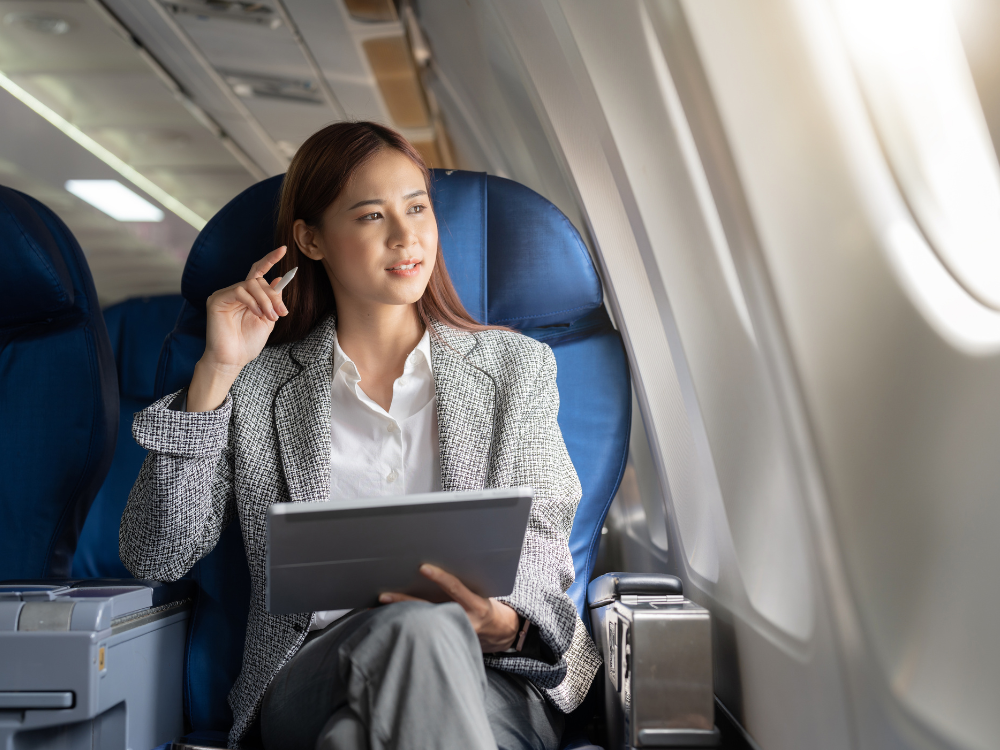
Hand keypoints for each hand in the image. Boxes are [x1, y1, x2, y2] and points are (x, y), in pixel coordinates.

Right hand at [187, 247, 290, 410]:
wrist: (233, 359)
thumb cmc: (248, 342)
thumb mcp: (268, 319)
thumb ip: (273, 301)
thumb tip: (279, 279)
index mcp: (248, 296)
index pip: (258, 272)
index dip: (270, 259)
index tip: (284, 250)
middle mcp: (235, 292)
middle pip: (258, 280)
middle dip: (273, 296)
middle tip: (280, 313)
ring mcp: (225, 294)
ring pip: (250, 285)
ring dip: (265, 300)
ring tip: (270, 317)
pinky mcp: (216, 299)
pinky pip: (239, 291)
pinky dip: (252, 302)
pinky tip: (257, 314)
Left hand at [379, 564, 520, 652]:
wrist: (496, 631)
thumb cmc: (483, 604)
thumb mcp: (480, 592)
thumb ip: (461, 584)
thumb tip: (431, 567)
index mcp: (475, 604)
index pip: (455, 588)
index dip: (440, 577)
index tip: (422, 567)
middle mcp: (463, 620)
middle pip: (430, 610)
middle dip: (405, 602)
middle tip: (383, 595)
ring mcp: (453, 632)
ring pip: (422, 623)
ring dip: (399, 615)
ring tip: (375, 610)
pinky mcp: (445, 642)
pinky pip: (421, 634)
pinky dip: (404, 627)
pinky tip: (387, 624)